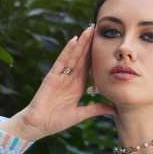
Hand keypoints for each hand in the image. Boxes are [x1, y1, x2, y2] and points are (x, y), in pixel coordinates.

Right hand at [11, 25, 115, 140]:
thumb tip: (114, 109)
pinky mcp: (52, 76)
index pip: (89, 67)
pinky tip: (74, 40)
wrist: (38, 125)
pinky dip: (67, 51)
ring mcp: (61, 76)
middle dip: (89, 43)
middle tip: (98, 28)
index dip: (97, 55)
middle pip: (82, 57)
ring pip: (73, 56)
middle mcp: (70, 78)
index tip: (106, 44)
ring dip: (81, 43)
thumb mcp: (80, 115)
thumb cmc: (56, 121)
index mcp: (78, 86)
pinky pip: (61, 61)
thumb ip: (96, 109)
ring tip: (89, 30)